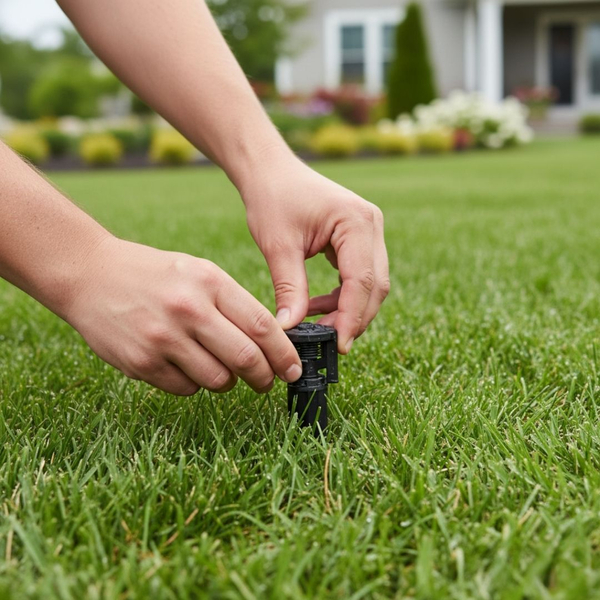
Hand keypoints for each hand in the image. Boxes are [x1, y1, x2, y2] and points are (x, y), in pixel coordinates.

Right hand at [64, 237, 301, 395]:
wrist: (90, 274)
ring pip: (217, 381)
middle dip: (264, 377)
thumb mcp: (199, 273)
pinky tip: (185, 365)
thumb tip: (271, 344)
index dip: (284, 353)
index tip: (293, 369)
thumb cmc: (155, 274)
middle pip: (245, 359)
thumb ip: (234, 304)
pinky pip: (186, 389)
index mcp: (209, 282)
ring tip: (221, 369)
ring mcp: (163, 338)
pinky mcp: (141, 363)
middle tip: (266, 382)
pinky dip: (194, 384)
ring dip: (228, 382)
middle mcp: (188, 309)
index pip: (262, 326)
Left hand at [241, 157, 389, 353]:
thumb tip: (290, 330)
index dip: (352, 317)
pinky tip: (317, 306)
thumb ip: (289, 288)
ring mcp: (369, 231)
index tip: (339, 345)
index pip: (361, 280)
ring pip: (370, 284)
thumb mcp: (278, 246)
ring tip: (317, 324)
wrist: (270, 171)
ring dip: (349, 310)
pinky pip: (360, 276)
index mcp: (356, 221)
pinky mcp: (360, 239)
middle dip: (354, 318)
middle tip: (328, 342)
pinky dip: (343, 297)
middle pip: (374, 285)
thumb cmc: (272, 198)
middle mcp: (371, 224)